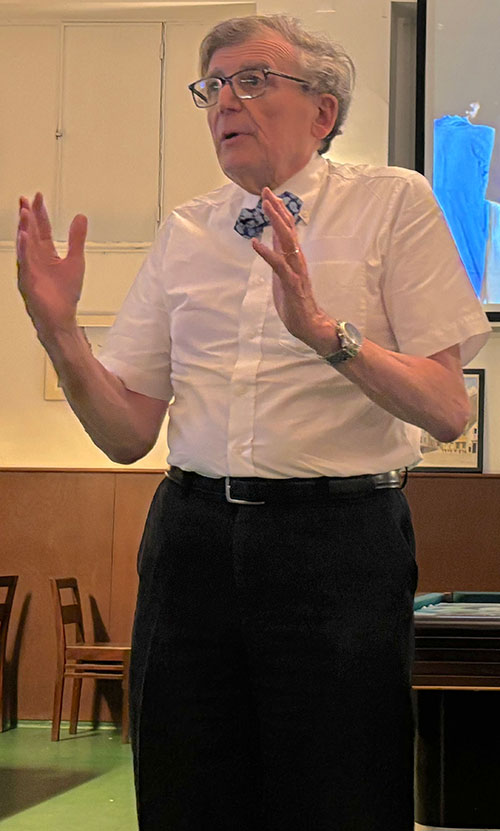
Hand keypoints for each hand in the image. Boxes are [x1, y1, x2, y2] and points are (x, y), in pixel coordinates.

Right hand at [16, 192, 87, 340]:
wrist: (61, 318)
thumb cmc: (65, 295)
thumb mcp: (76, 260)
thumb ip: (76, 239)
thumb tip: (81, 218)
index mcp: (46, 254)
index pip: (41, 229)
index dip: (39, 213)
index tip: (38, 197)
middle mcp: (36, 259)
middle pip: (30, 233)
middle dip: (28, 215)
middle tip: (26, 199)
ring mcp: (30, 269)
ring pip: (25, 245)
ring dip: (24, 228)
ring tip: (24, 212)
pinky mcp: (28, 281)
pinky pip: (25, 262)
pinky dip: (24, 249)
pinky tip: (24, 236)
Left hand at [251, 187, 336, 354]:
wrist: (309, 324)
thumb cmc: (296, 300)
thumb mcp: (284, 272)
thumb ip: (281, 254)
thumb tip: (273, 236)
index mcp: (294, 256)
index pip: (288, 228)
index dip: (279, 210)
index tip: (269, 194)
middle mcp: (297, 259)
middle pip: (288, 228)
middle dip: (277, 209)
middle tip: (266, 191)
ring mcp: (295, 270)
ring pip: (287, 241)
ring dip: (276, 223)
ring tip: (265, 207)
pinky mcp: (292, 283)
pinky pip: (279, 265)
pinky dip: (267, 253)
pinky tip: (256, 243)